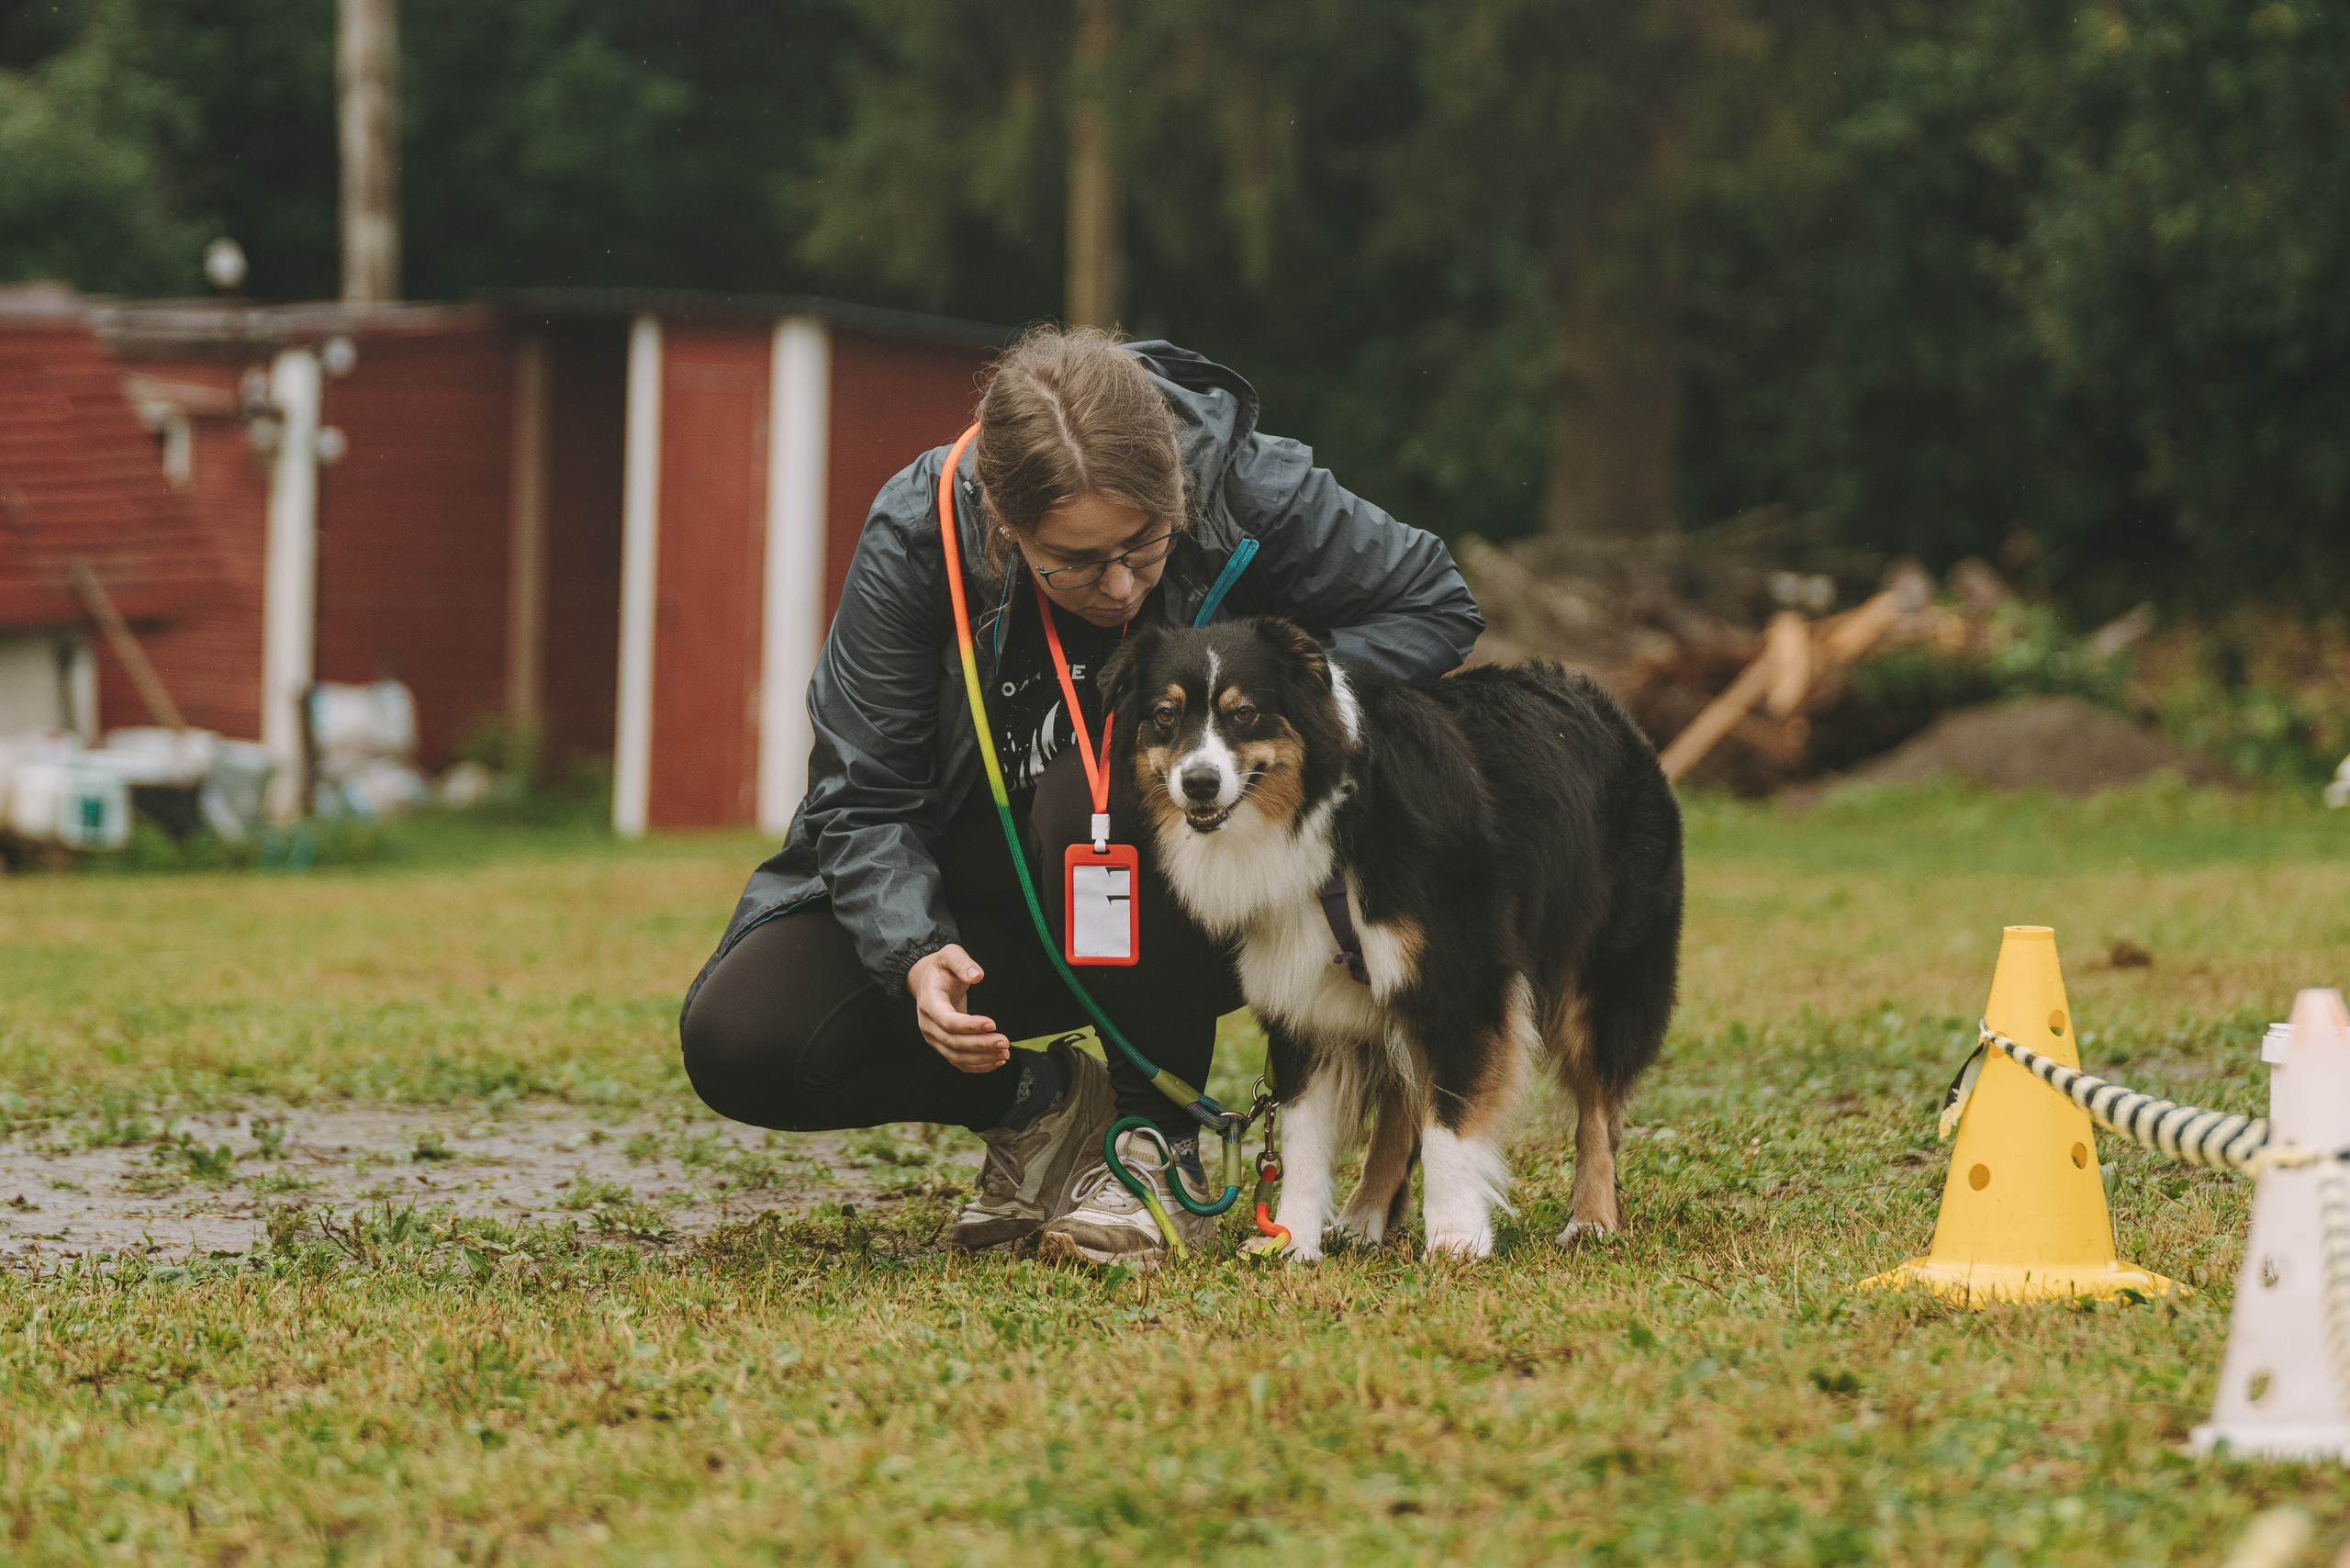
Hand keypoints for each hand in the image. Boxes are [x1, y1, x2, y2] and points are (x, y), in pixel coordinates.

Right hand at [907, 944, 1008, 1071]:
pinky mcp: (943, 1045)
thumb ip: (962, 962)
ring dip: (982, 1059)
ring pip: (956, 1056)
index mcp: (929, 1003)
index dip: (970, 1026)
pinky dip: (978, 1065)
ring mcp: (934, 1037)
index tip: (992, 1024)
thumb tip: (976, 975)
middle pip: (954, 1042)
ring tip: (1004, 1054)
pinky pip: (959, 1062)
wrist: (928, 981)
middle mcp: (928, 1024)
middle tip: (1004, 1042)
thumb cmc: (941, 969)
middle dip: (981, 1045)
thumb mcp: (950, 955)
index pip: (948, 1021)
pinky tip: (995, 1062)